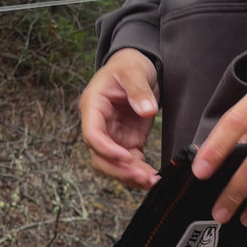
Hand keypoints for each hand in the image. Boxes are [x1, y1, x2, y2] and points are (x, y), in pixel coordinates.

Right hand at [79, 48, 159, 188]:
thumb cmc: (129, 65)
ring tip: (152, 182)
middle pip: (100, 157)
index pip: (92, 134)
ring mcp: (113, 135)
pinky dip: (140, 172)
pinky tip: (154, 178)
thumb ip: (138, 90)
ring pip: (114, 165)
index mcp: (94, 106)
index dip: (106, 149)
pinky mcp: (128, 141)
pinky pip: (130, 162)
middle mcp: (100, 125)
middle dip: (120, 170)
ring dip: (131, 176)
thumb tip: (146, 111)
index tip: (126, 156)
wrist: (136, 67)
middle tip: (143, 177)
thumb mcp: (134, 70)